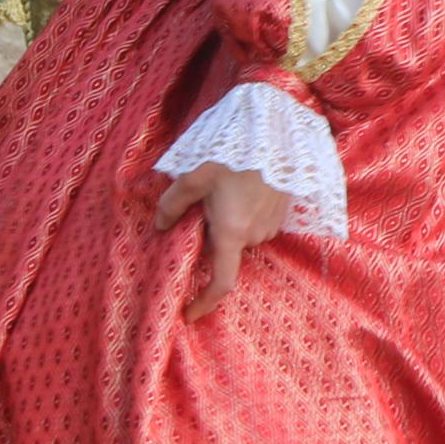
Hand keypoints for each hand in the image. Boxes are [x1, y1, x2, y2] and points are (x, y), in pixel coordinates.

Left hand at [154, 163, 288, 315]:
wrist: (277, 130)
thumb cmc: (233, 152)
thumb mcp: (194, 175)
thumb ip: (172, 204)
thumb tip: (159, 225)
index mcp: (231, 233)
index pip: (221, 283)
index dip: (205, 303)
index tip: (190, 314)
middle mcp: (255, 235)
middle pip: (227, 252)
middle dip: (212, 240)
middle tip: (200, 209)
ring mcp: (273, 224)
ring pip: (242, 237)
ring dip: (230, 224)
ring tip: (221, 190)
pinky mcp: (284, 211)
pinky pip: (258, 223)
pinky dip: (245, 214)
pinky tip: (239, 187)